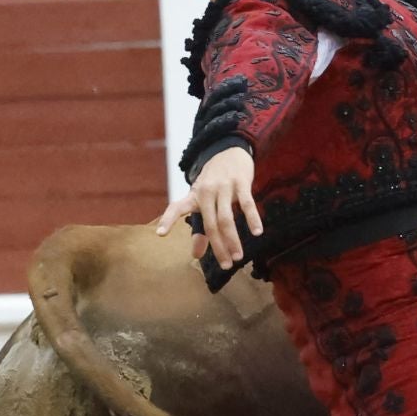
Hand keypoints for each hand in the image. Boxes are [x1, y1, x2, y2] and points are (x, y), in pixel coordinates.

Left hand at [155, 147, 260, 268]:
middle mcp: (206, 191)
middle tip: (226, 265)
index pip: (177, 207)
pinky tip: (257, 232)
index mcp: (194, 196)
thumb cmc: (215, 181)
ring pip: (227, 218)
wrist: (230, 149)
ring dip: (233, 239)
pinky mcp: (241, 182)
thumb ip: (200, 228)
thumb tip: (196, 255)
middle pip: (210, 224)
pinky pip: (247, 204)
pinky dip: (252, 219)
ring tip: (238, 257)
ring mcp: (224, 187)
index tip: (159, 234)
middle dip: (218, 247)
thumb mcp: (204, 200)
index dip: (167, 219)